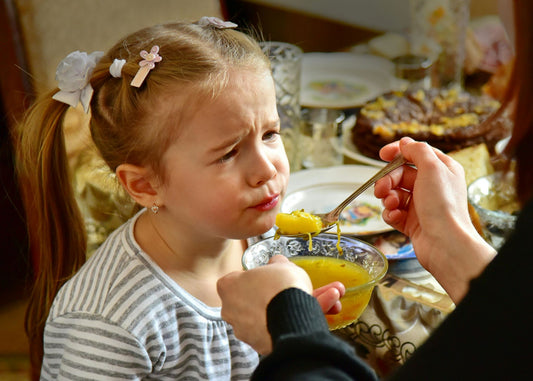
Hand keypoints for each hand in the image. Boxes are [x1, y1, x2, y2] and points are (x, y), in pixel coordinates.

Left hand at [217, 255, 343, 353]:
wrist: (291, 316)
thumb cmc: (280, 286)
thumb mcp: (283, 265)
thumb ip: (278, 263)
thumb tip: (277, 262)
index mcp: (228, 286)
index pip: (238, 279)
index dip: (259, 276)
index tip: (274, 275)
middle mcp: (232, 310)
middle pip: (262, 298)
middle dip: (289, 291)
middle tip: (308, 284)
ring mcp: (246, 330)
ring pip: (277, 313)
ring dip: (305, 303)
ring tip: (333, 295)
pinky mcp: (263, 345)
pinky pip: (283, 326)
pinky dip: (303, 316)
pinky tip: (330, 305)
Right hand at [374, 138, 495, 301]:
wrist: (445, 244)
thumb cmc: (444, 206)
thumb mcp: (432, 168)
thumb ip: (417, 151)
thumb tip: (405, 143)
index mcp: (442, 170)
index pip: (416, 153)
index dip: (398, 152)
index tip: (382, 154)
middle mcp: (432, 186)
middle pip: (401, 174)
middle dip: (388, 180)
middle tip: (381, 188)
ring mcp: (421, 205)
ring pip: (394, 194)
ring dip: (388, 198)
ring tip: (392, 205)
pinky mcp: (412, 222)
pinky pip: (393, 212)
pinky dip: (390, 213)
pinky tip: (394, 217)